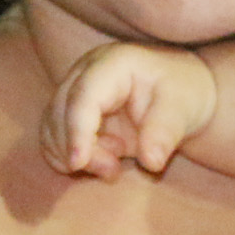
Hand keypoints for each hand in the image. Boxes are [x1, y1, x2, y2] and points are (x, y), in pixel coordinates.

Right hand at [42, 42, 217, 178]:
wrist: (181, 93)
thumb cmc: (183, 94)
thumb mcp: (182, 110)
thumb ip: (165, 133)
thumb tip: (151, 162)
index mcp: (112, 64)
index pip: (83, 97)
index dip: (77, 131)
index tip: (77, 163)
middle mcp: (84, 72)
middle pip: (61, 113)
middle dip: (80, 150)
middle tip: (114, 171)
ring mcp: (73, 91)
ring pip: (52, 128)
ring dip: (74, 155)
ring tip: (113, 165)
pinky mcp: (70, 111)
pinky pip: (53, 138)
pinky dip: (68, 156)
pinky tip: (102, 160)